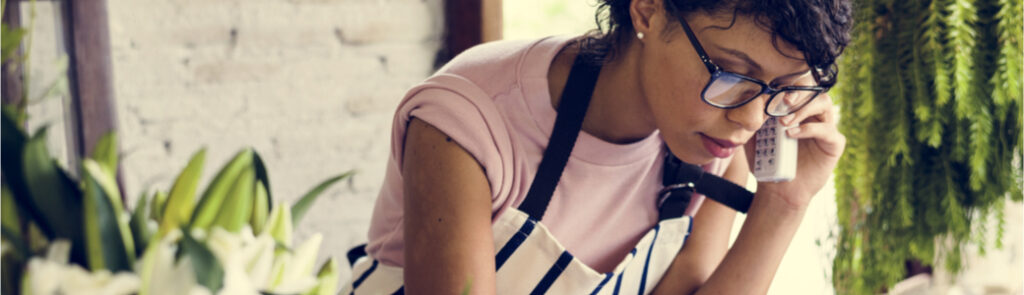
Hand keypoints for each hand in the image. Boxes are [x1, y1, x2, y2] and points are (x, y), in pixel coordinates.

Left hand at [743, 93, 845, 208]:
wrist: (777, 189)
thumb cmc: (767, 161)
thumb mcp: (755, 136)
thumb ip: (754, 118)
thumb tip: (751, 99)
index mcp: (797, 109)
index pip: (798, 86)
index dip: (788, 85)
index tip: (772, 91)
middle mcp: (814, 115)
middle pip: (813, 90)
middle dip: (797, 93)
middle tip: (781, 104)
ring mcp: (826, 127)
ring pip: (824, 103)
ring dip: (803, 108)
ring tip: (784, 123)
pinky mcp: (834, 144)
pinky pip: (828, 130)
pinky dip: (809, 129)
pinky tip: (791, 135)